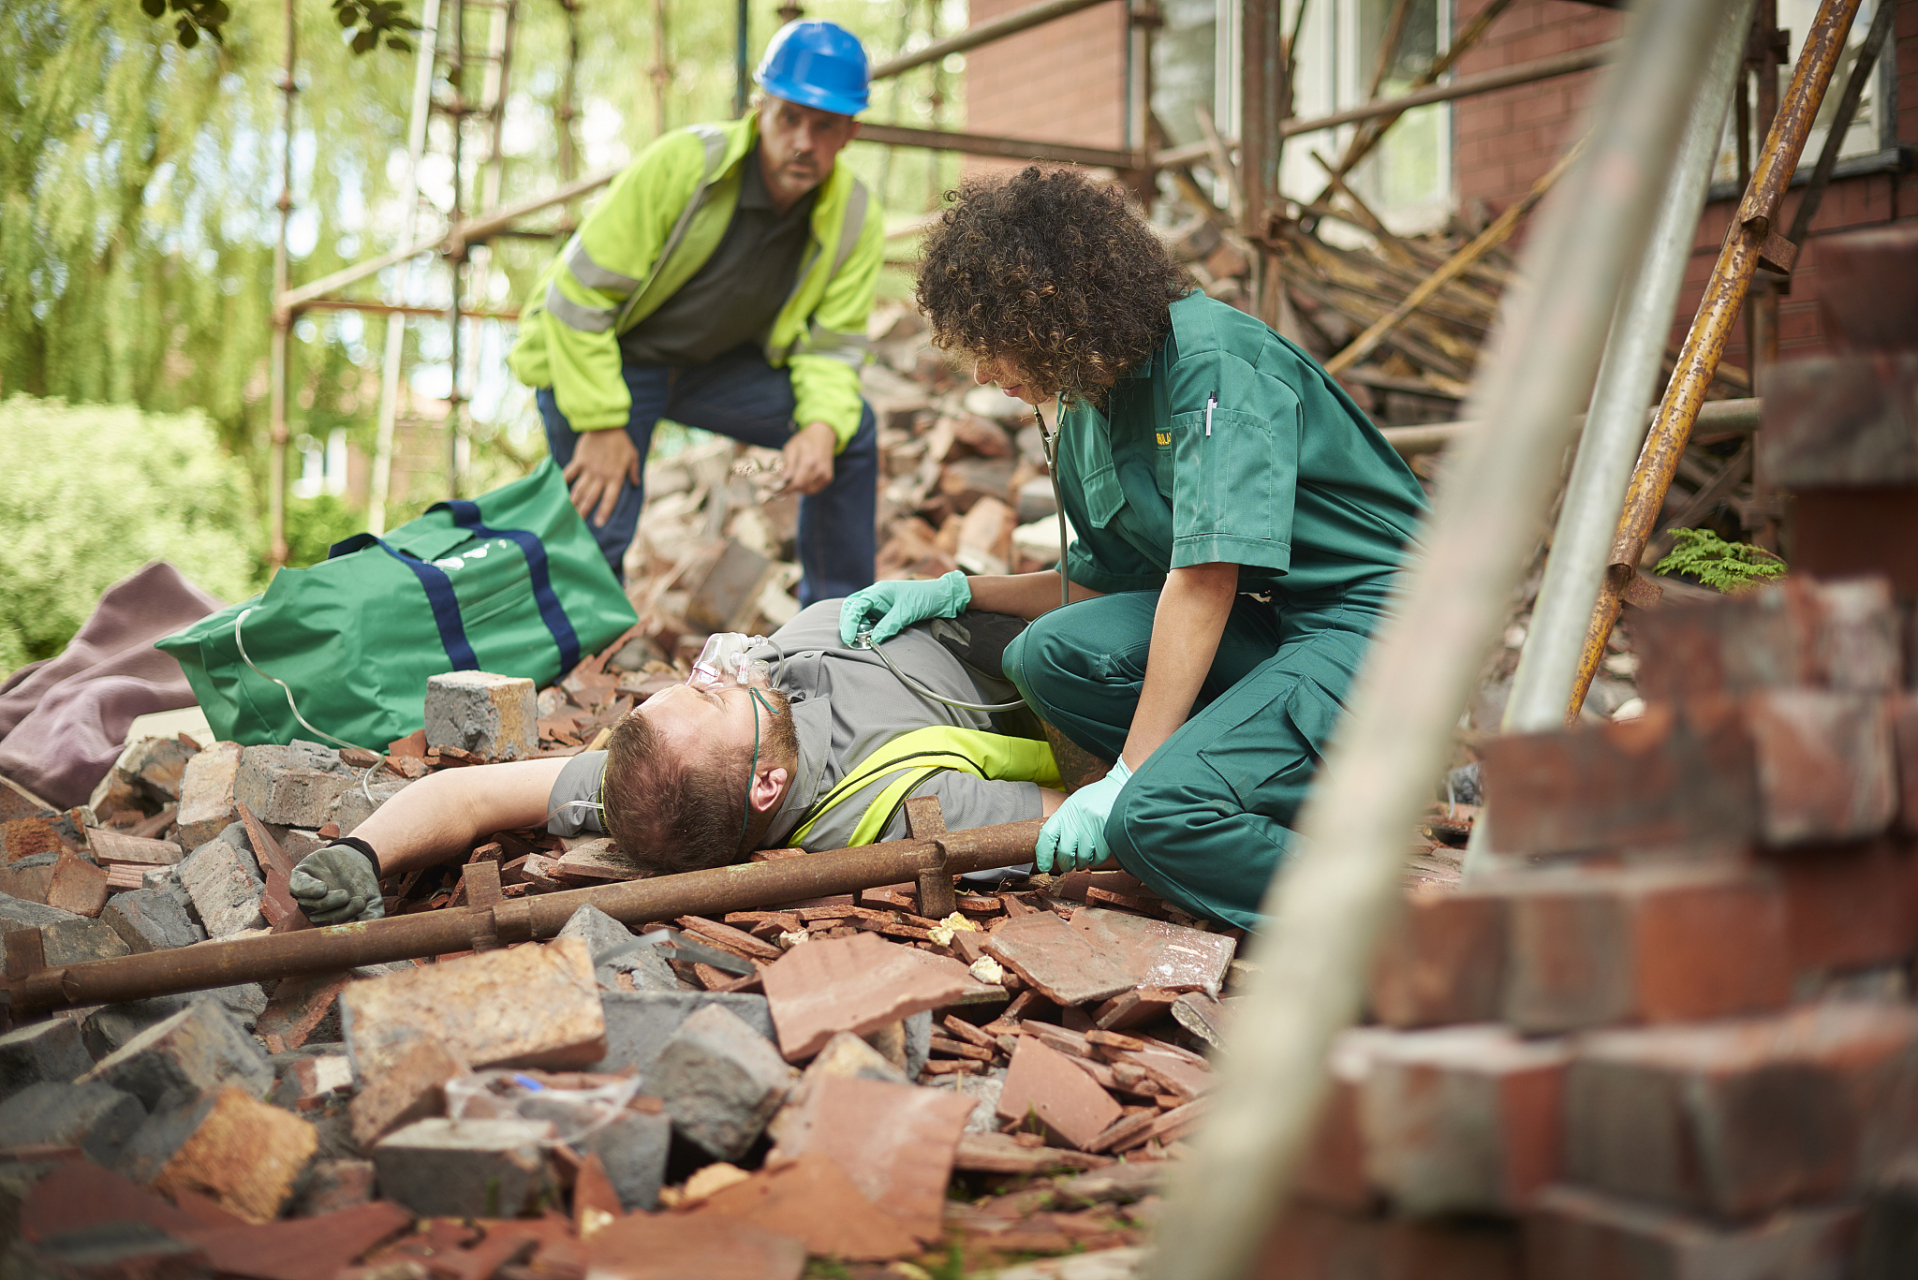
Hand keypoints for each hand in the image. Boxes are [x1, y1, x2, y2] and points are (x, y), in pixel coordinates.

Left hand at [288, 842, 385, 925]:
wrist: (354, 858)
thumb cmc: (362, 883)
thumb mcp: (372, 899)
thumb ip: (373, 913)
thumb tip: (372, 925)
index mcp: (328, 918)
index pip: (331, 927)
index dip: (346, 920)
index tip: (363, 911)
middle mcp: (314, 910)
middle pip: (320, 918)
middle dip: (341, 912)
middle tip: (360, 902)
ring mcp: (305, 895)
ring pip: (309, 905)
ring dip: (328, 902)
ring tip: (345, 895)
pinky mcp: (299, 878)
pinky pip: (297, 888)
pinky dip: (308, 890)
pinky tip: (323, 889)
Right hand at [563, 428, 640, 525]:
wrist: (606, 424)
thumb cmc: (621, 441)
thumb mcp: (633, 456)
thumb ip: (633, 472)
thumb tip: (636, 484)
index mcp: (615, 477)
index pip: (609, 498)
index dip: (604, 511)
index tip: (598, 524)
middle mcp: (601, 476)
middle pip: (591, 498)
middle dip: (584, 511)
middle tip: (577, 524)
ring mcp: (589, 469)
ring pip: (579, 489)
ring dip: (573, 502)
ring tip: (566, 513)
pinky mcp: (579, 461)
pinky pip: (570, 474)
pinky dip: (563, 482)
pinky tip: (557, 491)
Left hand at [779, 422, 837, 495]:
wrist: (823, 435)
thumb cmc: (804, 440)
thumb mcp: (791, 447)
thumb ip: (788, 463)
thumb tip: (784, 479)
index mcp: (809, 460)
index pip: (797, 482)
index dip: (787, 489)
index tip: (777, 491)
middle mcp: (819, 468)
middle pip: (803, 488)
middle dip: (791, 490)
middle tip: (783, 488)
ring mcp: (825, 474)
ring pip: (809, 490)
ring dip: (799, 490)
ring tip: (792, 483)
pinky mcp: (829, 477)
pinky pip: (816, 489)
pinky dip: (808, 488)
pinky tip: (802, 482)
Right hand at [839, 570, 972, 646]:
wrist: (942, 597)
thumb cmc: (925, 598)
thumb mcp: (907, 612)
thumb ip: (889, 625)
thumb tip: (873, 640)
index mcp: (878, 591)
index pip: (856, 606)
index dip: (850, 622)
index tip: (848, 638)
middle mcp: (876, 596)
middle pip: (852, 608)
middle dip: (848, 623)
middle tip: (850, 640)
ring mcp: (880, 604)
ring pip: (860, 614)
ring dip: (857, 627)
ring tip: (860, 640)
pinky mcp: (886, 612)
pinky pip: (870, 620)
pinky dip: (866, 629)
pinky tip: (869, 637)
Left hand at [1035, 759, 1129, 873]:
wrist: (1119, 788)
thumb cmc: (1094, 799)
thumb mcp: (1074, 805)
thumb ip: (1064, 824)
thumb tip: (1052, 850)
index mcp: (1065, 812)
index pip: (1047, 836)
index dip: (1042, 855)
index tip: (1044, 866)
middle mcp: (1076, 819)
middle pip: (1064, 852)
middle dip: (1065, 864)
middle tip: (1068, 864)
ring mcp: (1092, 827)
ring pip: (1083, 857)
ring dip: (1082, 862)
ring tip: (1084, 856)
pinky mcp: (1107, 833)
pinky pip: (1098, 857)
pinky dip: (1096, 860)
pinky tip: (1096, 852)